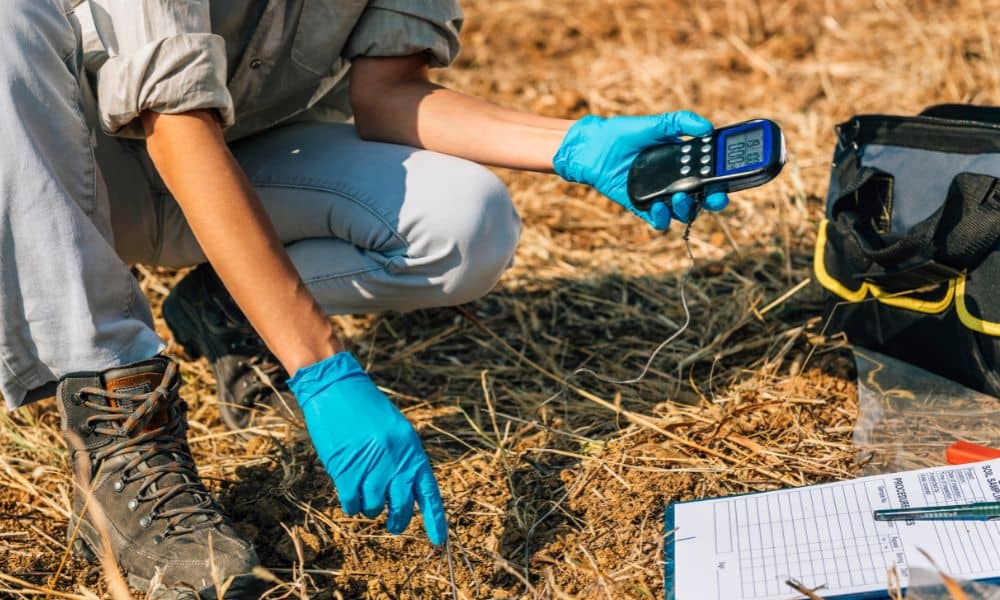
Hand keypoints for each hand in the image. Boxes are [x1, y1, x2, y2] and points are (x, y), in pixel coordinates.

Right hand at [288, 352, 446, 544]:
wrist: (337, 389)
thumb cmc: (366, 409)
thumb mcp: (396, 431)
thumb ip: (404, 460)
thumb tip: (406, 493)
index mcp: (412, 450)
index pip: (429, 492)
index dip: (435, 519)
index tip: (439, 541)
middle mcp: (395, 460)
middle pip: (401, 507)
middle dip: (397, 520)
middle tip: (392, 524)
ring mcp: (371, 467)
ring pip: (373, 508)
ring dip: (369, 507)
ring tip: (364, 491)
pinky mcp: (346, 471)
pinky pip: (352, 503)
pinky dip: (350, 504)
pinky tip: (349, 492)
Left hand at [552, 111, 728, 230]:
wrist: (594, 147)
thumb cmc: (625, 133)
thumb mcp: (655, 124)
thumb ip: (680, 122)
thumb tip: (706, 127)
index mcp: (684, 162)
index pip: (711, 174)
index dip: (724, 179)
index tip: (732, 177)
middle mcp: (675, 181)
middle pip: (702, 197)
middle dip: (713, 200)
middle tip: (716, 196)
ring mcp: (660, 195)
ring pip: (682, 212)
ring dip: (687, 209)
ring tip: (681, 198)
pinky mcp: (642, 206)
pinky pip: (657, 220)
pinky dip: (662, 218)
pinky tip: (660, 208)